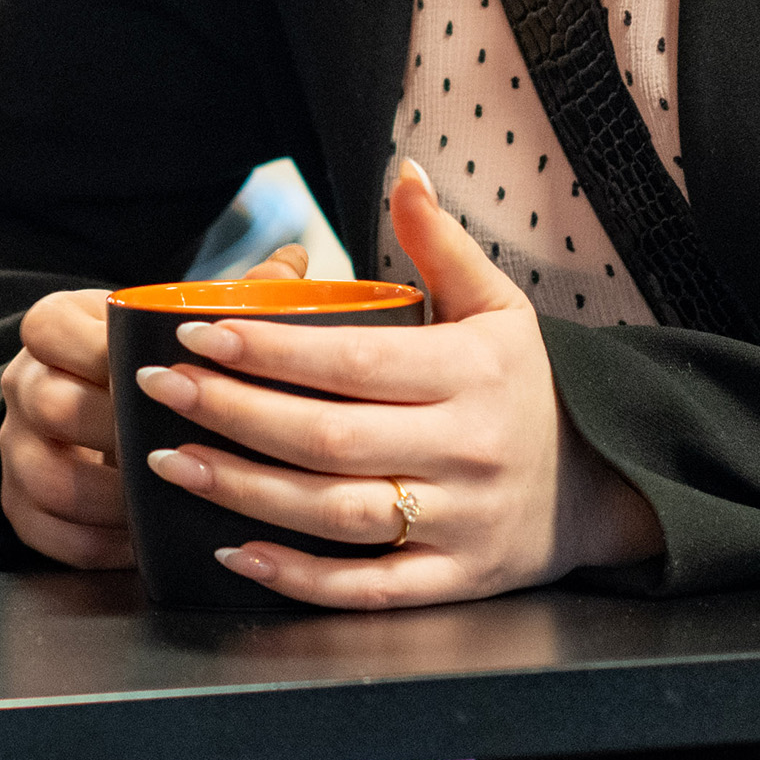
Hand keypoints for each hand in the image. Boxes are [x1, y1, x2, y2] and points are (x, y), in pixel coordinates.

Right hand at [0, 243, 305, 569]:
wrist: (97, 403)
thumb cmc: (148, 360)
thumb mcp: (178, 322)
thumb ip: (231, 295)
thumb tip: (295, 259)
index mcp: (54, 327)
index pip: (55, 331)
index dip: (107, 356)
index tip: (169, 378)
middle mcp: (25, 383)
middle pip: (56, 407)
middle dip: (122, 435)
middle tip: (185, 449)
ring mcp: (16, 447)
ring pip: (47, 478)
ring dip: (111, 500)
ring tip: (166, 504)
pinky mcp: (18, 504)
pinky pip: (44, 532)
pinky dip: (94, 546)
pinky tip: (140, 543)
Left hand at [128, 164, 655, 609]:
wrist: (600, 486)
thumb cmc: (526, 387)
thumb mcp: (501, 307)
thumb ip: (443, 243)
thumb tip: (404, 170)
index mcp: (472, 373)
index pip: (353, 361)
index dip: (269, 350)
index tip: (197, 333)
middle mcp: (467, 450)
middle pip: (330, 438)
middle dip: (232, 413)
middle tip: (159, 390)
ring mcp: (460, 524)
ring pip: (336, 514)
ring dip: (244, 491)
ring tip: (171, 463)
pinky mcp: (453, 583)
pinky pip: (366, 589)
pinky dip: (297, 577)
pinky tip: (235, 551)